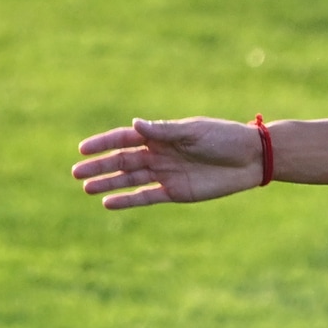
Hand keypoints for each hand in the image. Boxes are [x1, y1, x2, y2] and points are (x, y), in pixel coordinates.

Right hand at [72, 117, 264, 208]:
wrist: (252, 159)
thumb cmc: (224, 139)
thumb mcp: (194, 132)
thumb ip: (164, 131)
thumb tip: (135, 125)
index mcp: (162, 135)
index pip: (125, 138)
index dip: (103, 143)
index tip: (82, 149)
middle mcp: (159, 154)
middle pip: (122, 160)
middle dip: (100, 166)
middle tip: (76, 172)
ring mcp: (166, 174)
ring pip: (130, 179)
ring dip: (109, 183)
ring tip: (86, 188)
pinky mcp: (176, 192)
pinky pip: (146, 196)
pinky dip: (127, 200)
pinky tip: (108, 203)